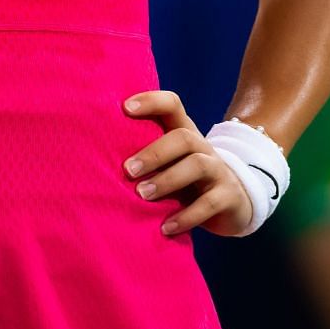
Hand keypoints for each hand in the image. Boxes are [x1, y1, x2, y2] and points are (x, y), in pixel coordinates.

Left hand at [122, 90, 253, 237]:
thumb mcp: (169, 165)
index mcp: (185, 133)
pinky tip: (165, 227)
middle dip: (153, 153)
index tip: (124, 108)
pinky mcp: (228, 197)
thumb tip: (96, 162)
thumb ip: (145, 158)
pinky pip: (209, 204)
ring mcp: (218, 170)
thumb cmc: (186, 181)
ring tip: (142, 195)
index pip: (172, 105)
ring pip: (197, 165)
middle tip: (127, 170)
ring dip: (166, 180)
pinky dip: (186, 216)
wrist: (234, 203)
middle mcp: (202, 147)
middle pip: (183, 137)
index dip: (151, 101)